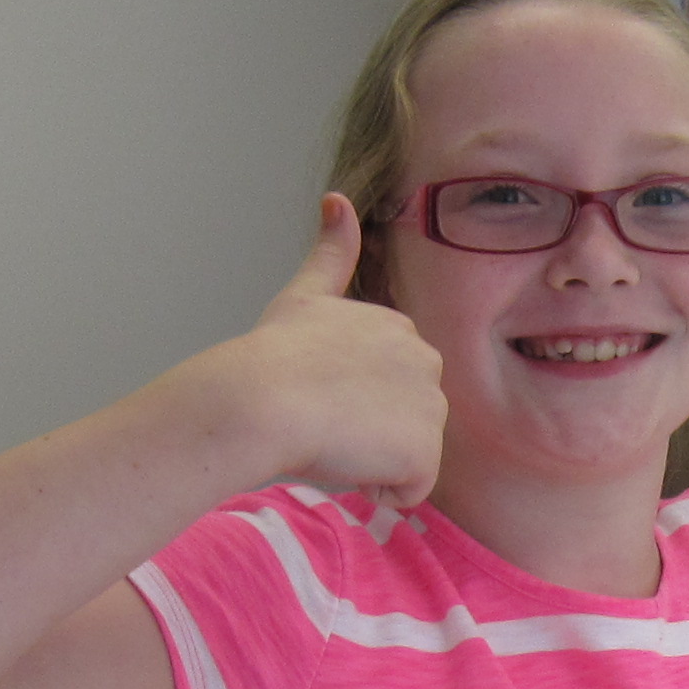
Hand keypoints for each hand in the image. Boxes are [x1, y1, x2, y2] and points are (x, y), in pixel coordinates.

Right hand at [206, 194, 445, 508]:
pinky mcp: (425, 449)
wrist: (260, 399)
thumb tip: (337, 197)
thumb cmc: (270, 356)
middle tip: (321, 421)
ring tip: (332, 440)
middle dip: (367, 434)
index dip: (349, 403)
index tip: (316, 394)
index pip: (388, 388)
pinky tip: (349, 465)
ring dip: (372, 463)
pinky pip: (410, 491)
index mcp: (398, 328)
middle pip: (404, 423)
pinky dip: (380, 491)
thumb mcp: (303, 295)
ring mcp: (429, 404)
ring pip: (407, 458)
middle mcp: (425, 360)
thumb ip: (330, 253)